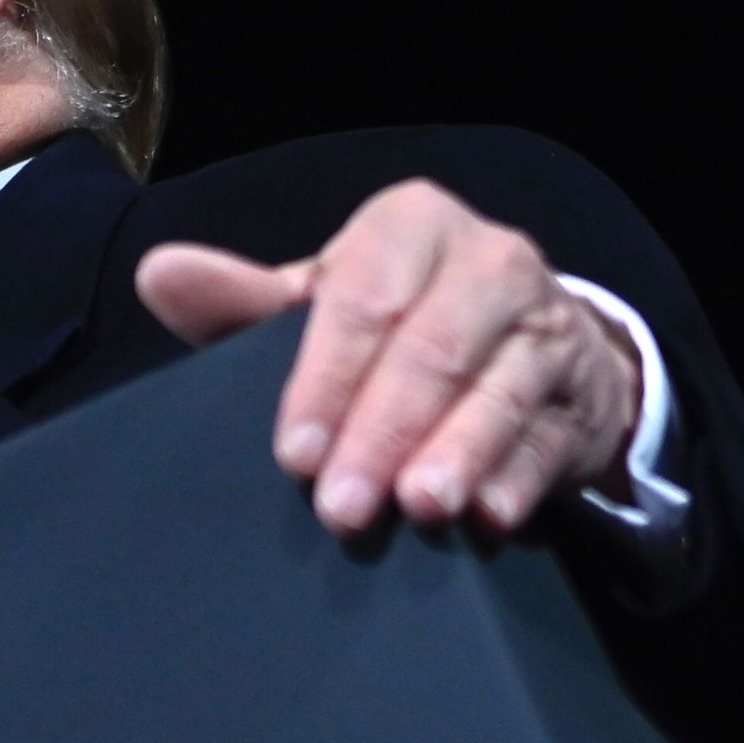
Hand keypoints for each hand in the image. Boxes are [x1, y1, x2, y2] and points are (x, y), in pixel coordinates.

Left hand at [135, 179, 643, 535]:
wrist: (530, 337)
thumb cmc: (404, 319)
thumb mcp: (328, 299)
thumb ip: (247, 301)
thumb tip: (161, 274)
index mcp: (415, 225)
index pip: (365, 299)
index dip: (327, 378)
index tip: (294, 453)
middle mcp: (490, 261)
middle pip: (433, 349)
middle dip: (383, 431)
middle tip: (342, 507)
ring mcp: (547, 327)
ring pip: (500, 391)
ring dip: (458, 453)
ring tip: (420, 509)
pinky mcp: (582, 392)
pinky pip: (549, 436)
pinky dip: (519, 477)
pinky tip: (489, 517)